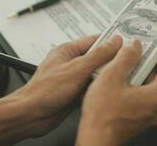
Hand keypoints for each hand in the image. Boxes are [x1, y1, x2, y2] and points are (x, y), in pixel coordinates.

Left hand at [0, 35, 122, 144]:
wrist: (31, 115)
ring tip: (117, 77)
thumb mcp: (76, 69)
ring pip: (96, 74)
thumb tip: (114, 42)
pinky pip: (92, 88)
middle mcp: (70, 64)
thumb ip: (98, 55)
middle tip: (125, 62)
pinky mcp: (75, 92)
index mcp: (67, 51)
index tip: (125, 42)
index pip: (93, 41)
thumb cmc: (43, 91)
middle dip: (109, 61)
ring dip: (104, 77)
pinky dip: (99, 89)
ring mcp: (73, 78)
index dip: (109, 41)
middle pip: (96, 58)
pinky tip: (106, 91)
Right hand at [76, 39, 156, 145]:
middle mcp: (156, 108)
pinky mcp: (138, 120)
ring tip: (122, 68)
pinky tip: (117, 84)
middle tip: (134, 54)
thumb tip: (134, 46)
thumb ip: (125, 58)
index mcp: (155, 97)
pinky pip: (140, 99)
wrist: (95, 139)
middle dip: (145, 65)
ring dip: (137, 76)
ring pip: (147, 89)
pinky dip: (132, 88)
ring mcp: (147, 116)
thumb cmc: (102, 115)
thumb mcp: (112, 77)